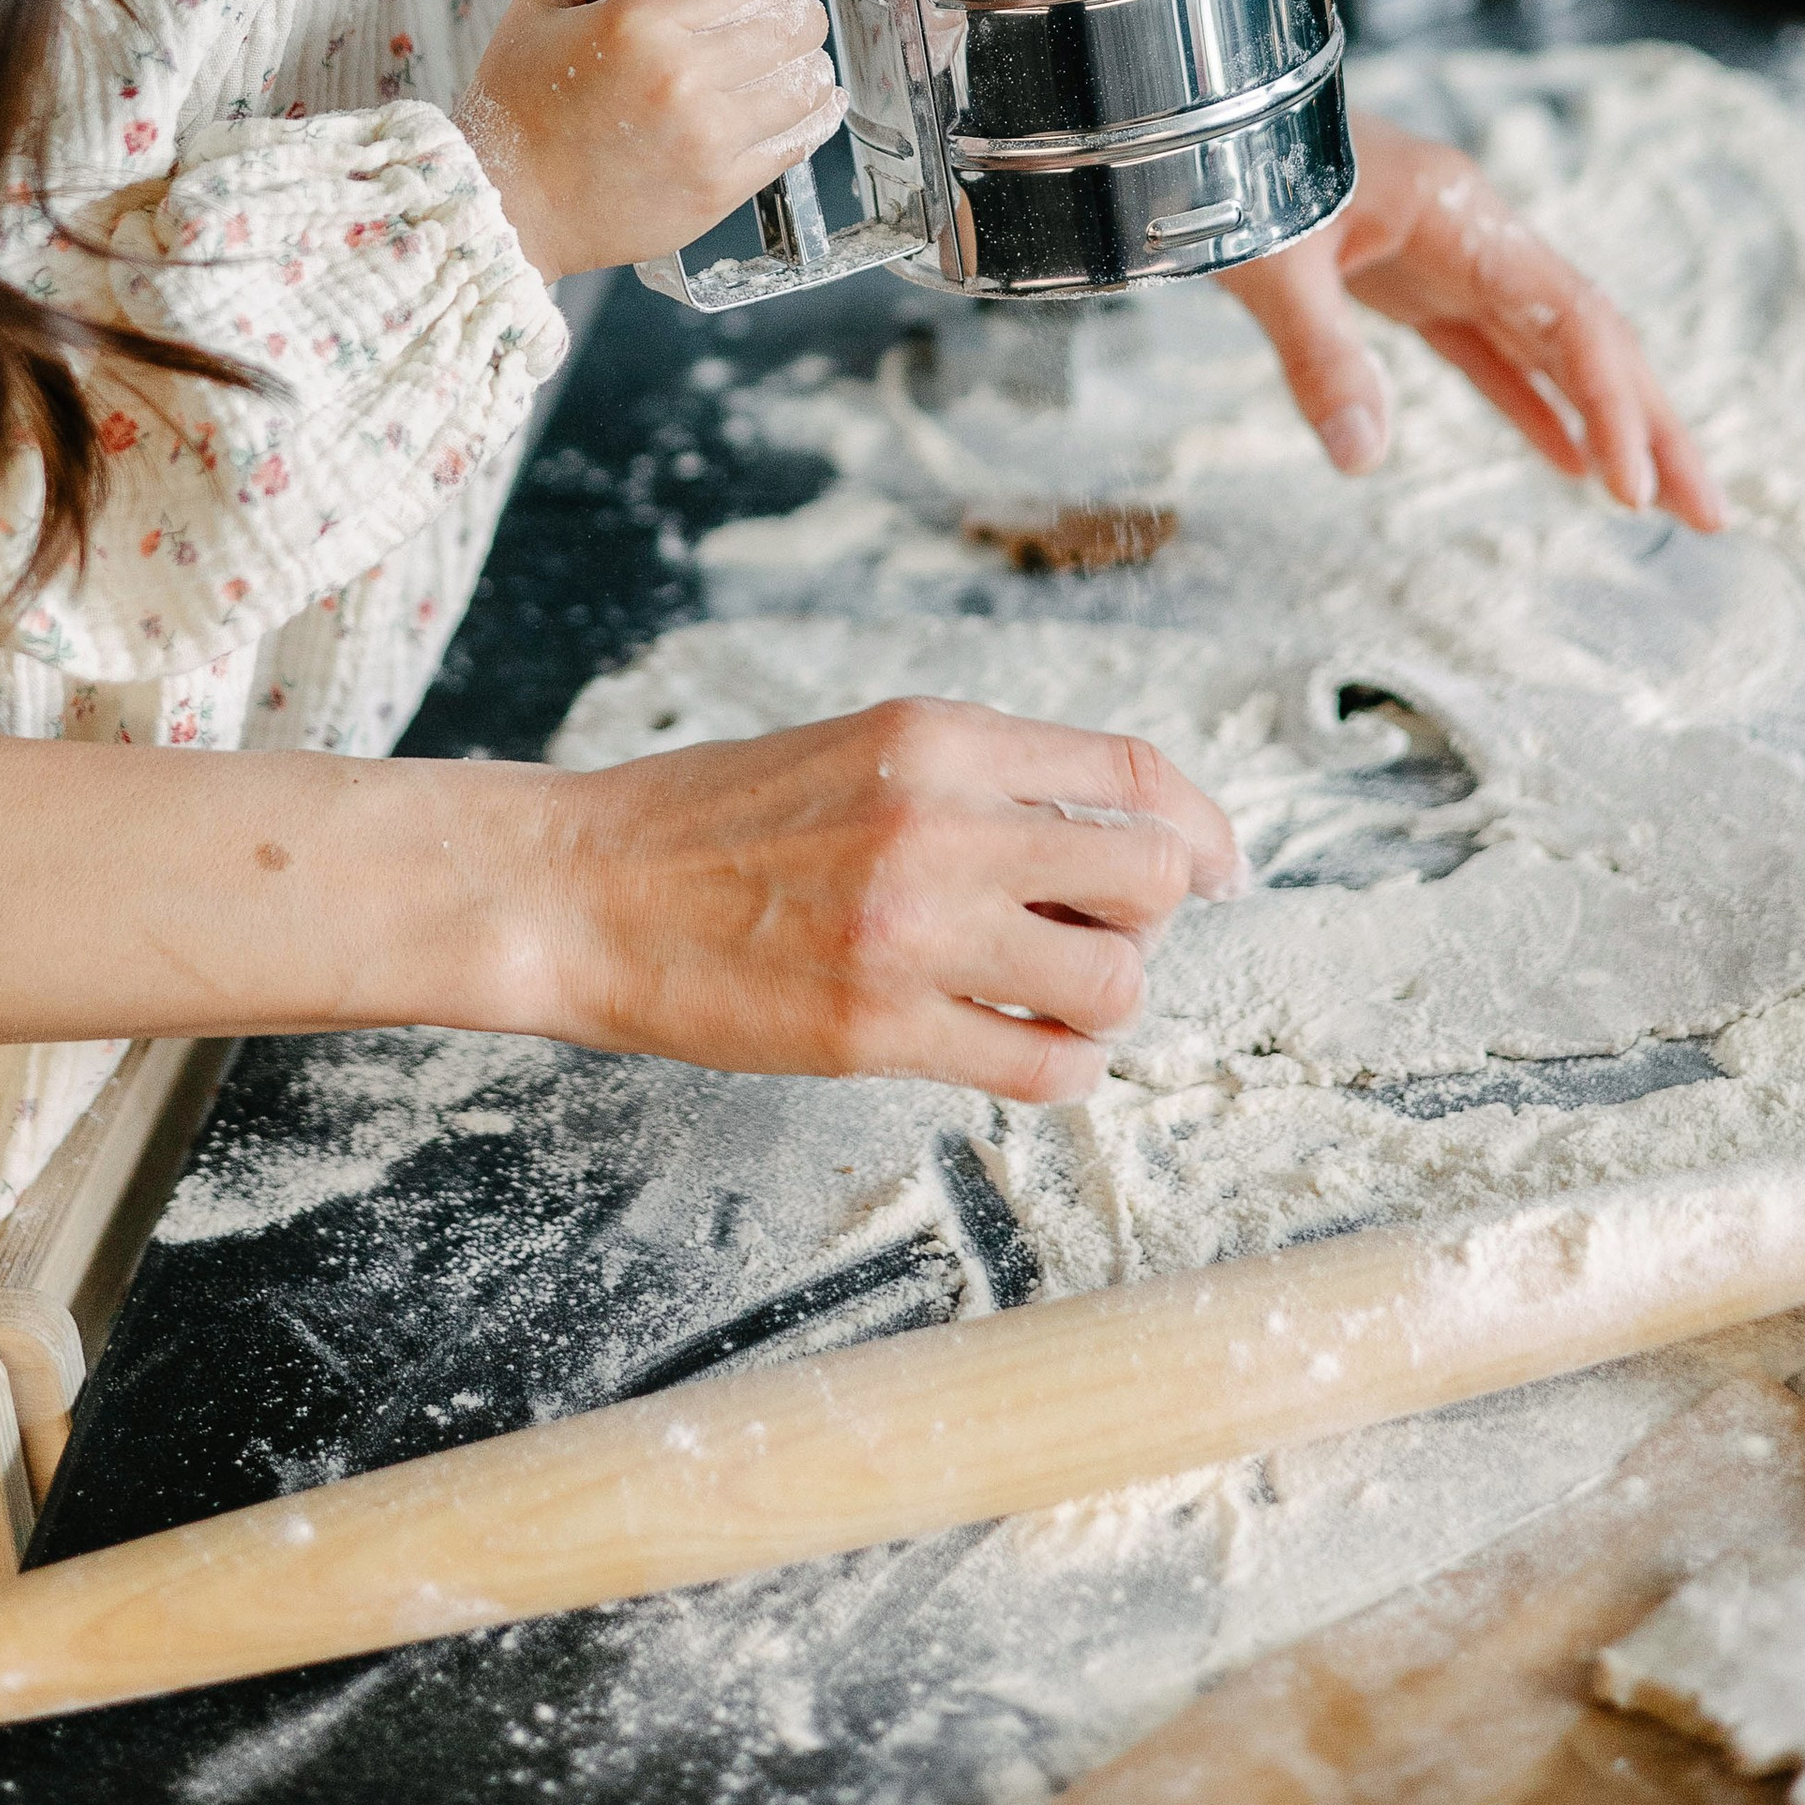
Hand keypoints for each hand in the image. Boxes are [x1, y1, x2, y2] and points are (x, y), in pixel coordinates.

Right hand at [459, 0, 840, 280]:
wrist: (505, 206)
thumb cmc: (514, 116)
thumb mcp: (538, 13)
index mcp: (640, 20)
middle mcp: (682, 75)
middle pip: (790, 26)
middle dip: (800, 14)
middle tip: (796, 16)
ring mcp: (706, 136)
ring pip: (803, 85)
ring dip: (809, 66)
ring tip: (801, 62)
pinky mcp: (718, 189)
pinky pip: (794, 143)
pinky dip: (812, 118)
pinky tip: (812, 106)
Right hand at [524, 699, 1241, 1100]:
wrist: (583, 888)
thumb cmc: (712, 821)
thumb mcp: (858, 747)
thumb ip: (979, 776)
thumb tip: (1113, 828)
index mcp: (936, 736)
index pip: (1130, 770)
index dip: (1202, 825)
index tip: (1221, 867)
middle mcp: (940, 821)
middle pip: (1150, 876)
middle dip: (1150, 916)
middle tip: (1100, 935)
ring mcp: (912, 929)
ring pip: (1114, 983)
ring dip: (1106, 1001)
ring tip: (1052, 998)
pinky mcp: (879, 1028)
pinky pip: (1044, 1067)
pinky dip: (1063, 1068)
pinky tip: (1025, 1050)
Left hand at [1218, 111, 1723, 528]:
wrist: (1193, 101)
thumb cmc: (1229, 165)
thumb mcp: (1268, 260)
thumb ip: (1319, 354)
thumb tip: (1364, 457)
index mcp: (1460, 213)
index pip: (1569, 317)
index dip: (1610, 402)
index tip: (1629, 488)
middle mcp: (1473, 231)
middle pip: (1590, 334)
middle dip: (1652, 424)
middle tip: (1711, 516)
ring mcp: (1447, 253)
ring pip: (1552, 346)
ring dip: (1609, 420)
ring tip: (1660, 506)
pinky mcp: (1412, 276)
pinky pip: (1490, 350)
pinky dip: (1532, 404)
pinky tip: (1571, 464)